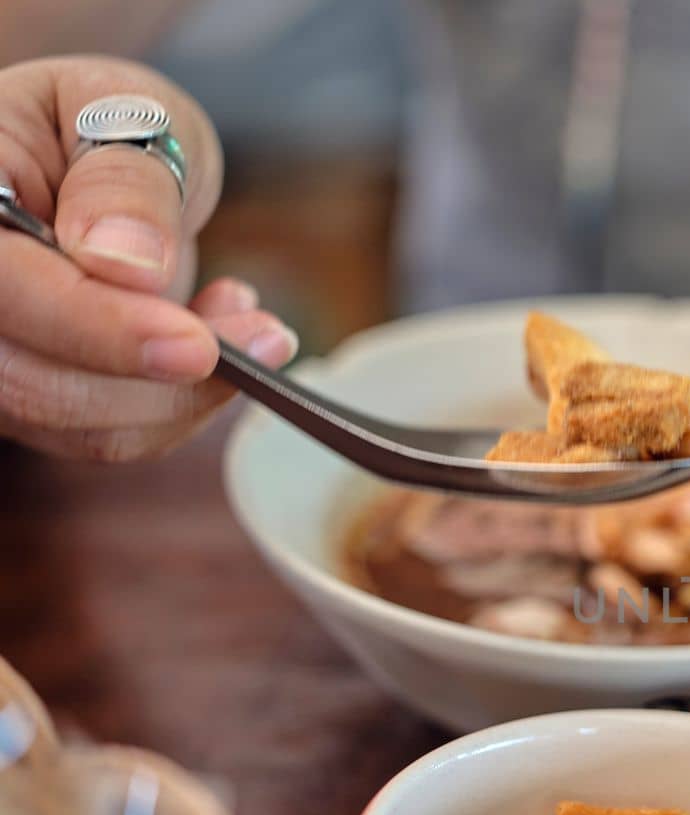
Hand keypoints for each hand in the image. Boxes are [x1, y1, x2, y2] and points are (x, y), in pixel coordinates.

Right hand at [0, 56, 295, 461]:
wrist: (94, 161)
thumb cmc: (106, 123)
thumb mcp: (130, 111)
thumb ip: (126, 181)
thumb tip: (126, 262)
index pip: (9, 291)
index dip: (98, 328)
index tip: (196, 347)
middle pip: (35, 383)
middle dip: (166, 381)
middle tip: (267, 339)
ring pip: (78, 423)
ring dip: (187, 395)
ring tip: (254, 326)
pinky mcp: (34, 394)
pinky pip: (108, 431)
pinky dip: (181, 401)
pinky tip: (218, 339)